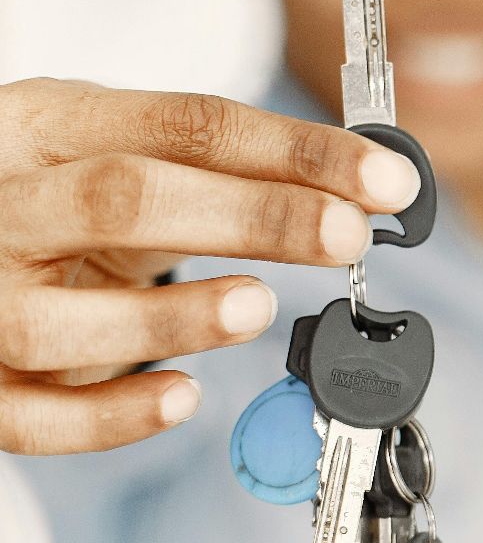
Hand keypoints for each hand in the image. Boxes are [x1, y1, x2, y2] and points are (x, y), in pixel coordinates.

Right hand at [0, 78, 420, 453]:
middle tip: (347, 237)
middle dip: (252, 218)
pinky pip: (33, 418)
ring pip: (57, 318)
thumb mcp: (131, 153)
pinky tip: (183, 397)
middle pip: (122, 200)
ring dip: (175, 318)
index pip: (186, 124)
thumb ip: (234, 167)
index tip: (387, 181)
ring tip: (260, 310)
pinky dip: (112, 417)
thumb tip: (372, 189)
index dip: (298, 151)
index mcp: (44, 124)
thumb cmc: (66, 198)